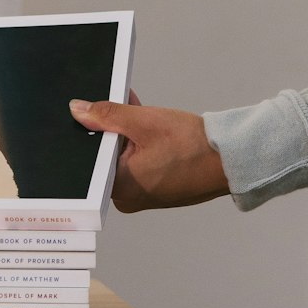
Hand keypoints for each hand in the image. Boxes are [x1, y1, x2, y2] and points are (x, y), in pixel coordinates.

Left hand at [68, 90, 229, 210]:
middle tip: (125, 108)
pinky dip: (139, 145)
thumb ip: (107, 115)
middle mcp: (127, 199)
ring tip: (140, 113)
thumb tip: (78, 110)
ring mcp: (141, 196)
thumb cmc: (192, 146)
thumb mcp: (143, 122)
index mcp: (119, 188)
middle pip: (106, 155)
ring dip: (128, 133)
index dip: (96, 127)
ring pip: (122, 157)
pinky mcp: (154, 190)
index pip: (92, 154)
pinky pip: (137, 163)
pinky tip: (148, 127)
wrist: (229, 160)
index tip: (101, 109)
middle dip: (113, 128)